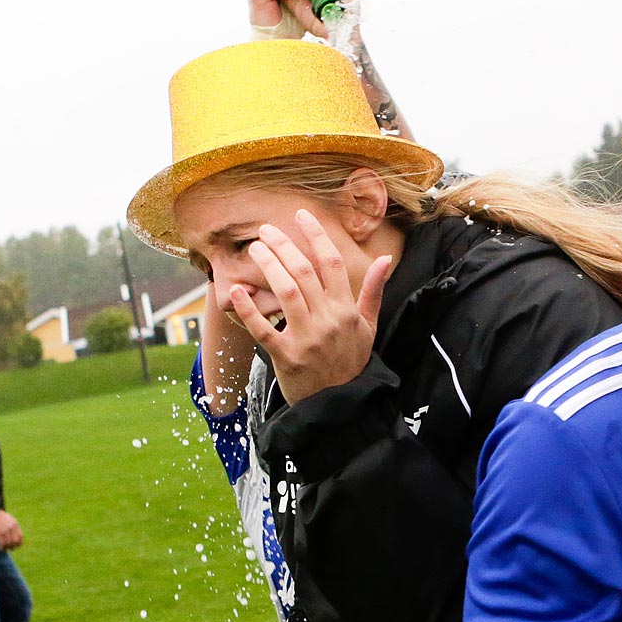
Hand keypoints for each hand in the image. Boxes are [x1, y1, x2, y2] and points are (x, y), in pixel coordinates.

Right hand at [0, 510, 23, 551]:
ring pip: (8, 543)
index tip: (17, 546)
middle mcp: (11, 528)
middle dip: (13, 546)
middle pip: (15, 541)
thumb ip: (13, 526)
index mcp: (15, 524)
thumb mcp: (9, 519)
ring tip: (4, 549)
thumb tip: (15, 535)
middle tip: (11, 548)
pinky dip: (1, 547)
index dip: (19, 542)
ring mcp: (5, 531)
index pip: (20, 536)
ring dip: (6, 547)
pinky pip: (1, 543)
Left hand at [225, 210, 391, 404]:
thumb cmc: (351, 361)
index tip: (300, 216)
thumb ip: (373, 292)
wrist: (341, 405)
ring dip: (268, 266)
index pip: (331, 262)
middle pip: (304, 271)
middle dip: (283, 245)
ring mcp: (307, 339)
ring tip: (255, 249)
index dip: (315, 235)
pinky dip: (249, 311)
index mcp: (346, 309)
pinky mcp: (287, 358)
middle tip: (265, 230)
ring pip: (286, 292)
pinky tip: (236, 291)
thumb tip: (385, 260)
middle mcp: (328, 320)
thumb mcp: (368, 327)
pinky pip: (264, 331)